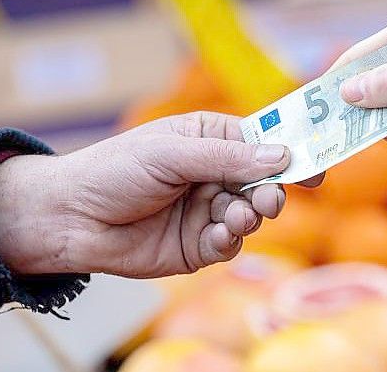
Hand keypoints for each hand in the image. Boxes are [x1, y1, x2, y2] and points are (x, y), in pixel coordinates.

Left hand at [0, 112, 297, 278]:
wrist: (70, 217)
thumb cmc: (116, 170)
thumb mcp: (172, 154)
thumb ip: (227, 157)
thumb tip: (283, 155)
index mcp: (210, 139)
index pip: (261, 142)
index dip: (289, 152)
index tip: (316, 164)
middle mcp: (214, 174)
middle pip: (263, 181)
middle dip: (271, 189)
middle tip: (270, 198)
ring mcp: (207, 210)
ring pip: (250, 214)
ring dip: (250, 215)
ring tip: (239, 215)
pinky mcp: (198, 246)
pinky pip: (229, 243)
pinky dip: (230, 239)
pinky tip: (220, 233)